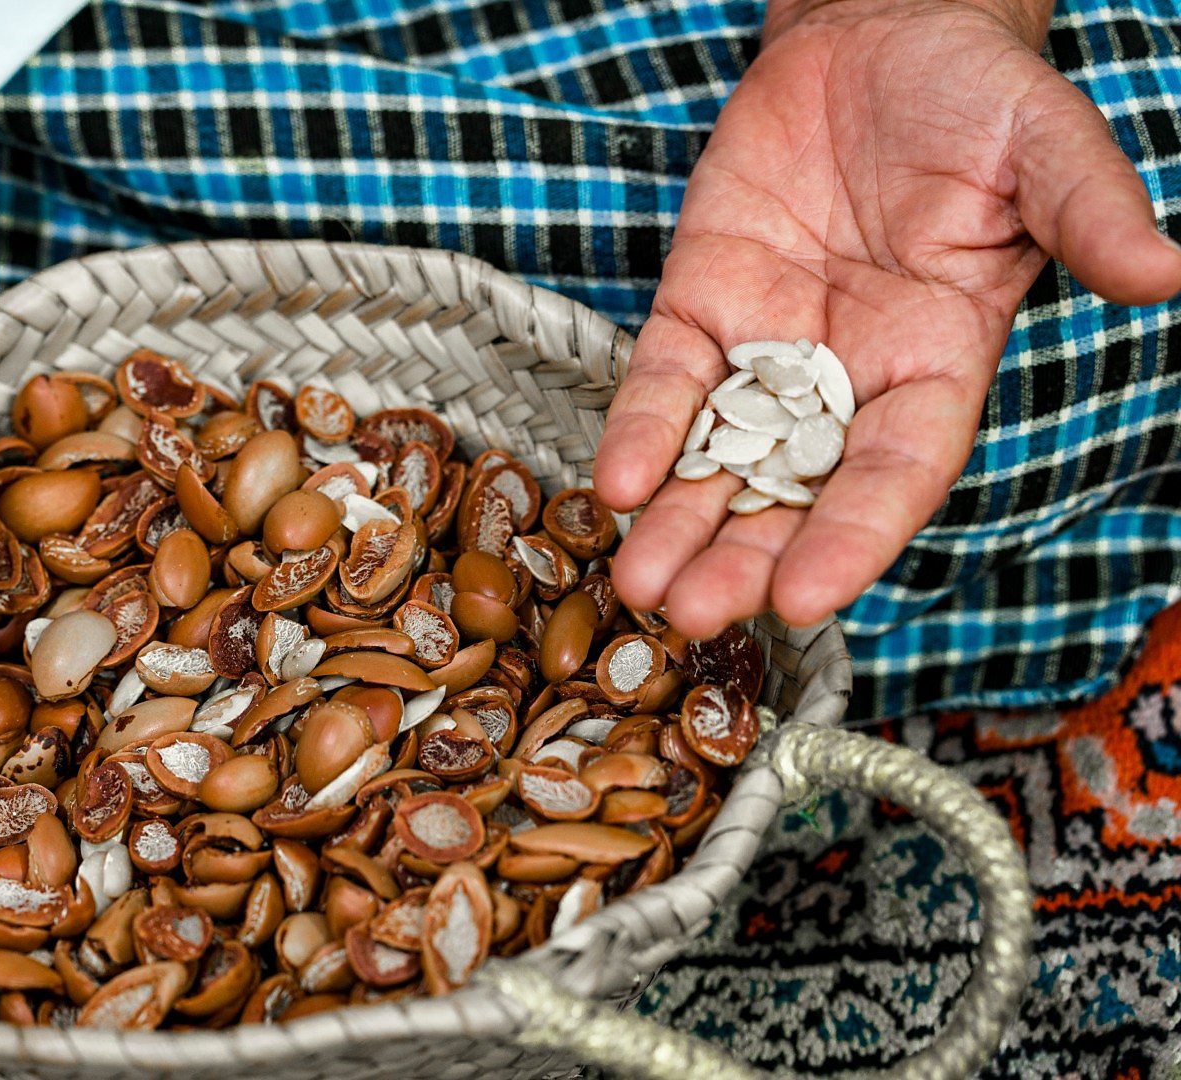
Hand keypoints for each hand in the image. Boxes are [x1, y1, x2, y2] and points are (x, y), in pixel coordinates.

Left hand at [592, 0, 1180, 637]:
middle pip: (791, 491)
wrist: (881, 34)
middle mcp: (848, 377)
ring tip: (637, 585)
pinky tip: (613, 484)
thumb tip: (1165, 271)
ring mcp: (767, 346)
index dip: (850, 537)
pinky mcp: (702, 302)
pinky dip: (638, 431)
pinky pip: (665, 380)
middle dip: (742, 556)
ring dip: (678, 522)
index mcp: (939, 364)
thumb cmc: (976, 96)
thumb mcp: (1045, 146)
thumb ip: (1089, 212)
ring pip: (718, 456)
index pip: (894, 473)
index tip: (805, 598)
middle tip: (691, 616)